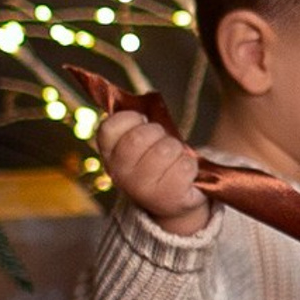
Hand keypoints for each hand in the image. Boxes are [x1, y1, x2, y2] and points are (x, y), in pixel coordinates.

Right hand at [96, 104, 210, 235]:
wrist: (172, 199)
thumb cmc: (156, 161)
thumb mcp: (140, 141)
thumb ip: (137, 123)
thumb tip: (145, 99)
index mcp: (109, 155)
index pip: (109, 127)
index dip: (130, 118)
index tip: (143, 121)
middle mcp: (120, 174)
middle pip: (138, 138)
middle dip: (157, 133)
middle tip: (162, 141)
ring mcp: (141, 189)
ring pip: (165, 150)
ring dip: (176, 149)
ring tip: (174, 158)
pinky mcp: (167, 198)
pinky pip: (185, 166)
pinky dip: (190, 165)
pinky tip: (183, 173)